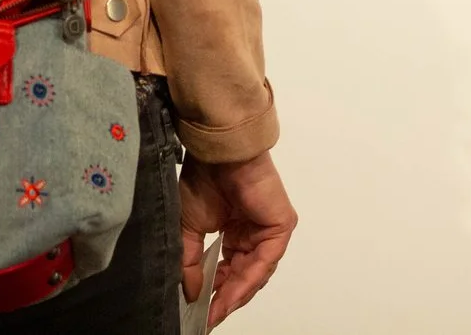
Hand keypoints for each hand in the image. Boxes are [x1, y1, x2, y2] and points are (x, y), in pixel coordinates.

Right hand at [177, 149, 295, 325]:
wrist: (219, 155)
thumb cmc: (205, 179)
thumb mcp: (189, 228)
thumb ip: (191, 262)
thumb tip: (190, 292)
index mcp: (235, 231)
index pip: (229, 269)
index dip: (215, 291)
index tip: (201, 311)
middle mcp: (254, 233)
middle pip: (243, 275)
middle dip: (225, 297)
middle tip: (209, 316)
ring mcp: (268, 231)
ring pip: (255, 273)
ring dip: (235, 293)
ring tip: (217, 310)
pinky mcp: (280, 227)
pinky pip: (265, 262)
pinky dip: (247, 280)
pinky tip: (230, 294)